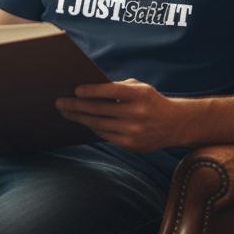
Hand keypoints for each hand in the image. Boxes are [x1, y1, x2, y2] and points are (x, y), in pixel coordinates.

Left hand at [56, 79, 183, 153]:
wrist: (174, 124)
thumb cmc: (150, 101)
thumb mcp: (140, 89)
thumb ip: (118, 88)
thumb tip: (89, 91)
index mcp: (140, 95)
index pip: (112, 91)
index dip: (93, 90)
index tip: (76, 90)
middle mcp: (137, 113)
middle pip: (101, 110)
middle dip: (77, 106)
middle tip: (60, 102)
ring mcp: (134, 131)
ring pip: (99, 124)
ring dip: (80, 118)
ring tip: (66, 113)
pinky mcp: (131, 145)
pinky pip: (105, 135)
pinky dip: (92, 128)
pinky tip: (82, 122)